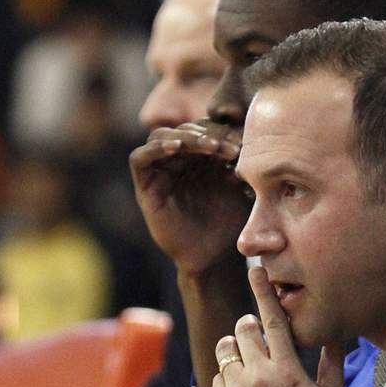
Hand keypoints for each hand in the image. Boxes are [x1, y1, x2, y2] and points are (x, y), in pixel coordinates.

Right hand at [129, 122, 248, 273]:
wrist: (214, 256)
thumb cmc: (230, 223)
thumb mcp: (239, 186)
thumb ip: (238, 159)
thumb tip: (246, 130)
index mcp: (200, 158)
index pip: (204, 129)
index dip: (220, 131)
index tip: (241, 143)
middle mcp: (179, 162)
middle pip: (184, 130)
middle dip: (206, 134)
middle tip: (226, 146)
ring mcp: (161, 173)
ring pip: (162, 137)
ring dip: (184, 136)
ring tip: (207, 145)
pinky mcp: (145, 188)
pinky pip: (139, 159)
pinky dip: (154, 148)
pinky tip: (175, 148)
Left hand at [210, 266, 344, 386]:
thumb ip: (333, 363)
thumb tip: (339, 333)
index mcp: (287, 370)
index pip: (271, 320)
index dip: (263, 291)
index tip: (254, 269)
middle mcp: (258, 376)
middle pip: (244, 329)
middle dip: (250, 328)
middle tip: (259, 341)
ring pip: (226, 349)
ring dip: (236, 350)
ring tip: (248, 366)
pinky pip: (218, 375)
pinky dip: (229, 378)